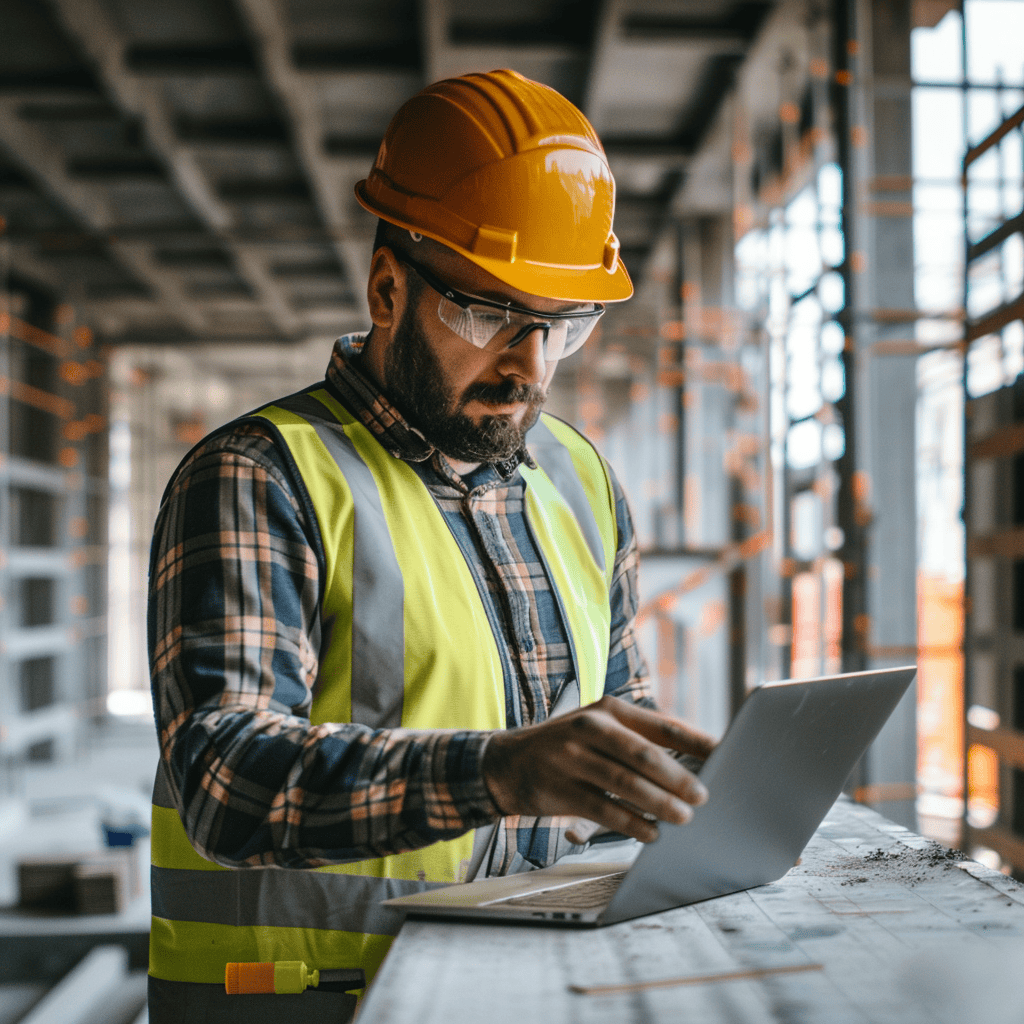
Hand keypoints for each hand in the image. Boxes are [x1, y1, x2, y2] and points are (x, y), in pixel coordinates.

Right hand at [482, 695, 716, 843]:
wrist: (507, 762)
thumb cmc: (568, 746)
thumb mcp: (599, 728)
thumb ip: (638, 740)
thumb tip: (694, 763)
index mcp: (609, 709)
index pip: (661, 725)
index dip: (695, 742)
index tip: (723, 755)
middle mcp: (590, 728)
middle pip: (643, 754)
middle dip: (677, 777)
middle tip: (703, 796)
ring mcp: (572, 758)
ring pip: (625, 783)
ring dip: (659, 803)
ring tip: (683, 818)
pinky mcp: (560, 789)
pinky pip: (604, 810)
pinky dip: (631, 824)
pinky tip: (651, 833)